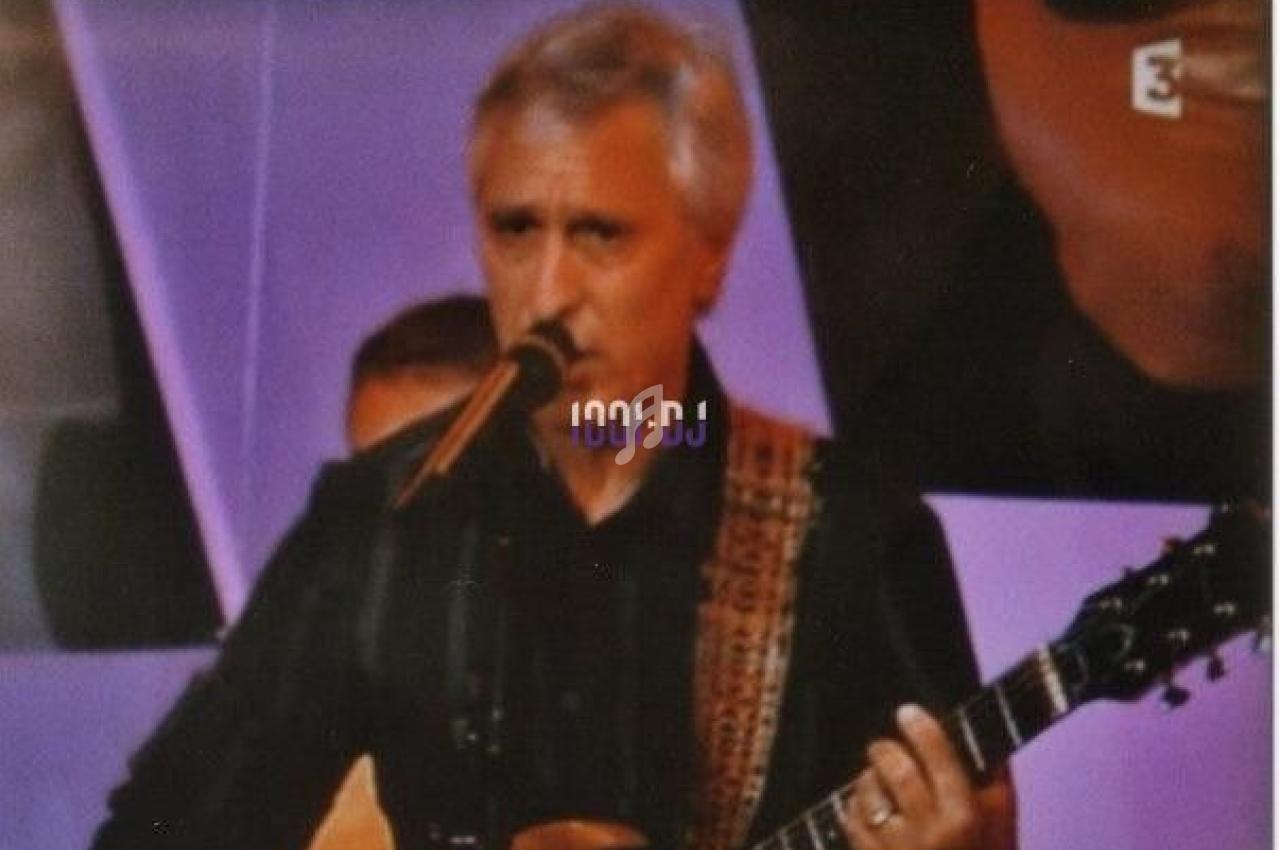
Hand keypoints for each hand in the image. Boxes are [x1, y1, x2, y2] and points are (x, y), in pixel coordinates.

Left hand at [843, 704, 1016, 849]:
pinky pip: (851, 821)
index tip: (908, 712)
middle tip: (884, 748)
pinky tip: (868, 810)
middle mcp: (928, 832)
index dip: (920, 728)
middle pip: (894, 769)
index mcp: (964, 818)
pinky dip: (855, 808)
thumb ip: (996, 788)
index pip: (936, 755)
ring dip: (868, 780)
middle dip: (885, 751)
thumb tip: (990, 744)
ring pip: (867, 792)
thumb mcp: (1005, 834)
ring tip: (877, 781)